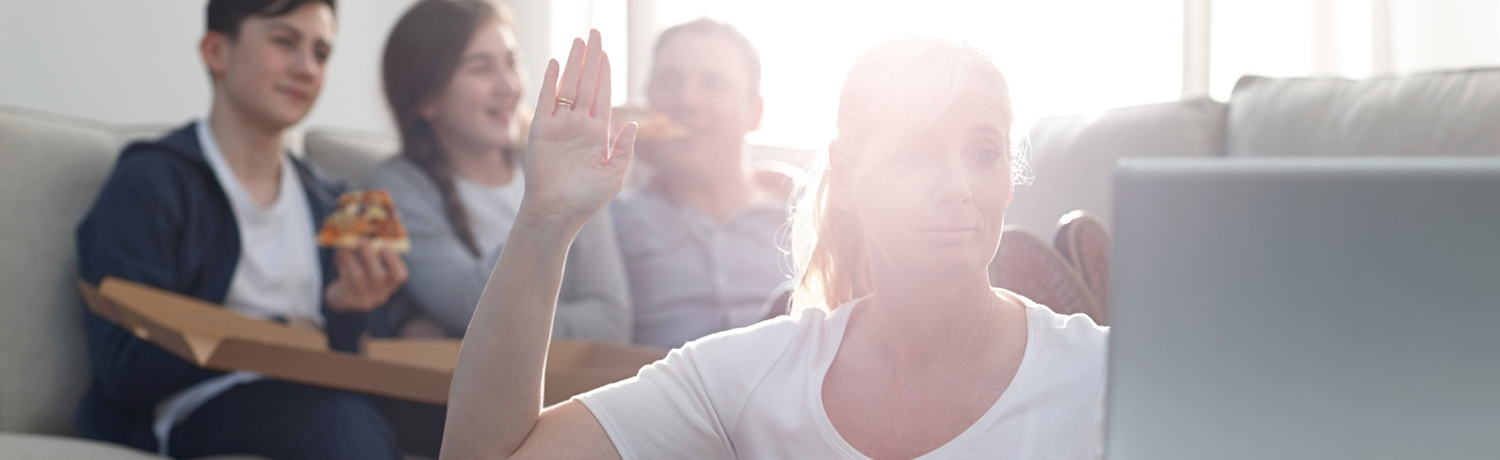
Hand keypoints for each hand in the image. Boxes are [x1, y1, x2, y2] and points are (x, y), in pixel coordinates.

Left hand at [325, 241, 408, 312]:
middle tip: (363, 241)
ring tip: (344, 247)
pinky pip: (344, 280)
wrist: (342, 298)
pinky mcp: (348, 299)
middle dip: (370, 257)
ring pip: (359, 278)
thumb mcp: (368, 266)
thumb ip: (371, 251)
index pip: (400, 275)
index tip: (386, 247)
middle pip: (379, 277)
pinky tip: (339, 254)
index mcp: (389, 284)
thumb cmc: (360, 275)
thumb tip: (367, 227)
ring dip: (351, 259)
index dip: (394, 261)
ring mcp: (364, 299)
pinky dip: (342, 264)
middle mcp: (380, 294)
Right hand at [521, 29, 636, 232]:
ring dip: (574, 63)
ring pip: (569, 86)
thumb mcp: (614, 175)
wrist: (556, 214)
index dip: (604, 73)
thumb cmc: (586, 200)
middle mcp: (579, 125)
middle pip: (587, 83)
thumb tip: (631, 124)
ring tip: (579, 40)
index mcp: (597, 134)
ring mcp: (560, 125)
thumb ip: (623, 149)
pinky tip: (557, 63)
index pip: (602, 95)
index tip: (606, 52)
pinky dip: (551, 81)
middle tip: (594, 32)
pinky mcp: (542, 130)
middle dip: (591, 58)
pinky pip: (547, 99)